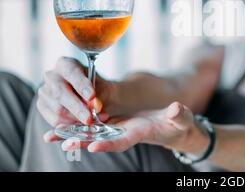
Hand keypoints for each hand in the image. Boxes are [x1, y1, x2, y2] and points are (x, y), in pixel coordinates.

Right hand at [37, 57, 116, 126]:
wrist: (90, 95)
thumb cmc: (95, 87)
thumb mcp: (100, 87)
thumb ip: (98, 95)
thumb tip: (94, 106)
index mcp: (65, 64)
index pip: (72, 73)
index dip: (82, 85)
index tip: (92, 96)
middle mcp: (51, 76)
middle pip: (60, 93)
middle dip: (77, 108)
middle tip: (89, 118)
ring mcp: (44, 91)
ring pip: (57, 109)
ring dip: (75, 119)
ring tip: (90, 121)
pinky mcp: (42, 106)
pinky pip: (54, 120)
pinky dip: (69, 125)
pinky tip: (80, 124)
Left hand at [43, 102, 208, 154]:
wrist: (173, 127)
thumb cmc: (179, 124)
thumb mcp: (181, 119)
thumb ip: (179, 115)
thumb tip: (176, 109)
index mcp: (140, 133)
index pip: (123, 141)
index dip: (109, 144)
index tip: (93, 147)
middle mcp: (125, 134)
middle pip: (102, 139)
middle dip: (82, 141)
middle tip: (62, 143)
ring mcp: (119, 129)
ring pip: (94, 133)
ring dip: (73, 134)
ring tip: (51, 135)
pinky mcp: (116, 123)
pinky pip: (95, 124)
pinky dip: (80, 124)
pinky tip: (63, 123)